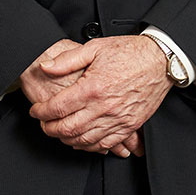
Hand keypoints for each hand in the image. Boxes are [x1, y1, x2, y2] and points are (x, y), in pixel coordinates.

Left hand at [28, 35, 171, 155]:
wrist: (160, 61)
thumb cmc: (130, 52)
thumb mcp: (95, 47)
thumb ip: (67, 59)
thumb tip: (46, 66)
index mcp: (92, 87)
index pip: (57, 108)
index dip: (41, 112)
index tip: (35, 111)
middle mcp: (104, 107)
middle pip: (67, 128)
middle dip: (49, 129)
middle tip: (43, 124)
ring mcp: (117, 119)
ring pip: (84, 140)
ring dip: (66, 140)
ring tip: (58, 132)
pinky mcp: (129, 126)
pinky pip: (105, 144)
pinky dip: (89, 146)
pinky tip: (81, 141)